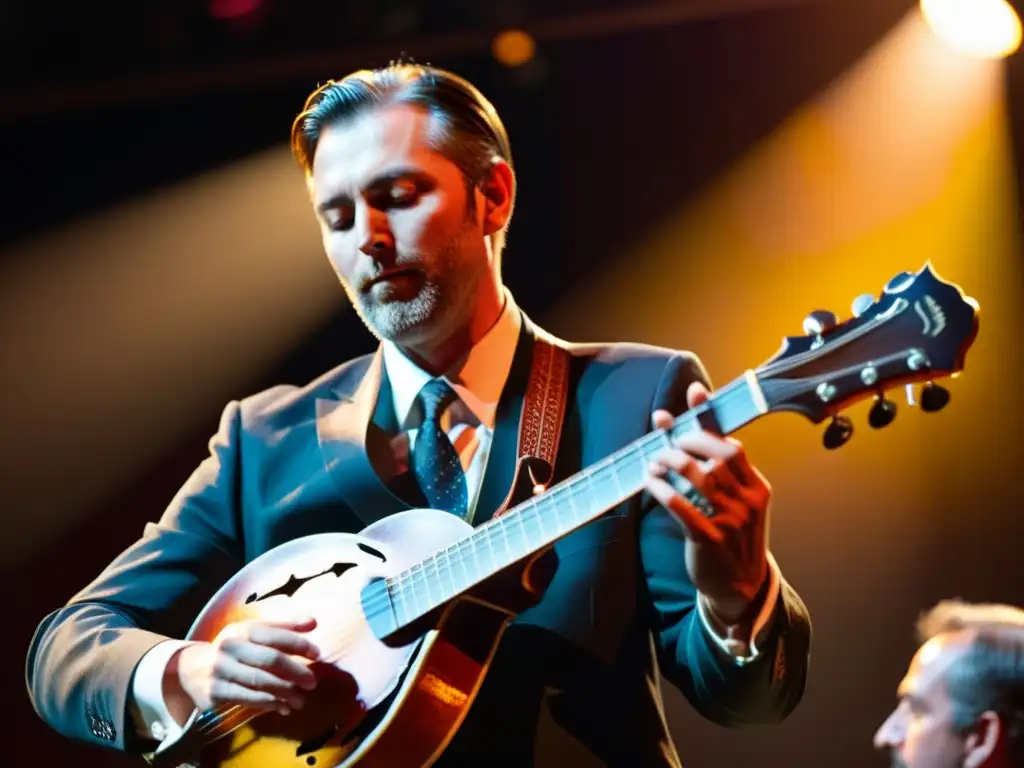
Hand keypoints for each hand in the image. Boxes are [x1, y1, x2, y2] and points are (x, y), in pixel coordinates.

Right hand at [163, 615, 321, 722]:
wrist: (192, 668)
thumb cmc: (234, 649)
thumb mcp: (253, 633)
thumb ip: (284, 627)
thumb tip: (314, 622)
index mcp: (243, 630)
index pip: (275, 635)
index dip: (298, 643)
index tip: (317, 653)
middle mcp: (230, 648)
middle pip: (269, 660)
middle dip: (295, 671)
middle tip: (313, 682)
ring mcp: (221, 671)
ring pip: (260, 682)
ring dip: (285, 692)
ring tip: (301, 699)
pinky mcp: (216, 692)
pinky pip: (248, 699)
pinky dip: (269, 704)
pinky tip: (284, 707)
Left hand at [644, 381, 770, 623]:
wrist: (739, 586)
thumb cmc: (731, 534)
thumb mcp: (733, 501)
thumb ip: (712, 467)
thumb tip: (678, 425)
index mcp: (758, 488)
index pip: (733, 447)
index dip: (709, 420)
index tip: (693, 394)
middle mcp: (748, 502)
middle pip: (717, 457)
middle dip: (688, 441)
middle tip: (667, 442)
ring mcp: (731, 522)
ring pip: (697, 479)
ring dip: (670, 463)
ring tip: (654, 461)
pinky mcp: (709, 540)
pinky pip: (682, 507)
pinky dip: (662, 490)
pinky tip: (650, 482)